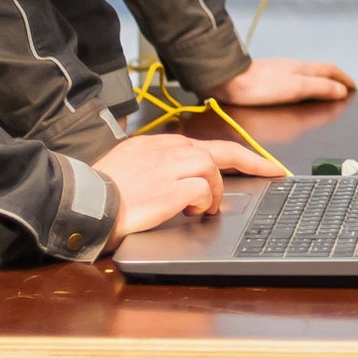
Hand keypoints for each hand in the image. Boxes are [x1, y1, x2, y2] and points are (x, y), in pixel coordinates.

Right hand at [92, 134, 285, 242]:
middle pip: (218, 149)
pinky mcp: (170, 187)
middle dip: (251, 160)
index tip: (252, 162)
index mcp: (154, 145)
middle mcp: (164, 150)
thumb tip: (177, 184)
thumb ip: (153, 168)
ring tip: (205, 207)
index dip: (230, 155)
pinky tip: (192, 212)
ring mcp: (168, 166)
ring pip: (211, 167)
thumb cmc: (100, 193)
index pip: (200, 145)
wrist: (84, 202)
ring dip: (215, 189)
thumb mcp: (126, 169)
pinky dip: (204, 201)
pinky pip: (202, 189)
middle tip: (273, 171)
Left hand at [210, 58, 355, 105]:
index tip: (353, 86)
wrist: (228, 81)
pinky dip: (304, 86)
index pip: (330, 70)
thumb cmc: (260, 85)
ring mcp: (279, 73)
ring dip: (320, 81)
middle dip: (334, 78)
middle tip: (344, 88)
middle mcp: (292, 68)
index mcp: (302, 69)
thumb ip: (319, 88)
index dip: (344, 78)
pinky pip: (293, 80)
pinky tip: (297, 92)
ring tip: (325, 90)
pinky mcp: (266, 80)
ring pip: (306, 74)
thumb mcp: (296, 88)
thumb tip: (341, 90)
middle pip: (319, 70)